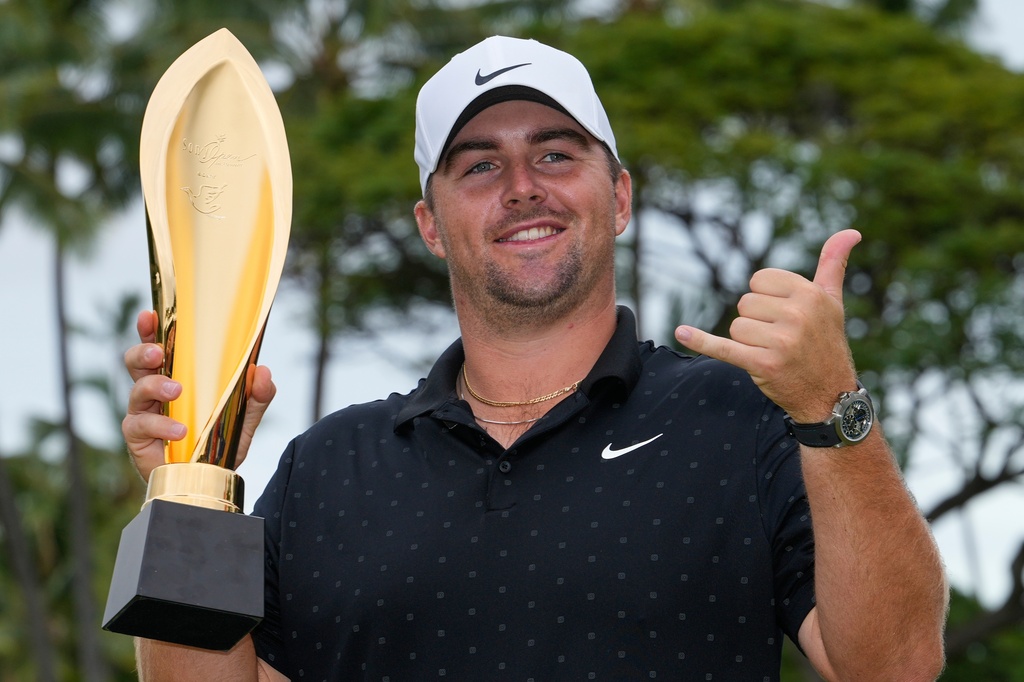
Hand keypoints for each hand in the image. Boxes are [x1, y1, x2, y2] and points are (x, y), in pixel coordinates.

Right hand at [121, 310, 276, 481]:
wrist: (210, 480)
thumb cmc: (218, 442)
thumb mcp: (244, 417)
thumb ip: (256, 396)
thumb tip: (263, 372)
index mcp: (175, 376)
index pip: (159, 347)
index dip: (150, 330)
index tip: (150, 316)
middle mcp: (153, 391)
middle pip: (136, 362)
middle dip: (144, 352)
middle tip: (160, 353)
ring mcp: (143, 413)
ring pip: (136, 390)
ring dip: (155, 385)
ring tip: (176, 391)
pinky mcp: (138, 438)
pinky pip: (140, 425)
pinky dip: (160, 425)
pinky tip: (179, 431)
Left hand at [675, 230, 861, 421]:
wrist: (829, 395)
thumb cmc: (826, 343)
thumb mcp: (832, 302)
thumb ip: (833, 264)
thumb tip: (851, 231)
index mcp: (810, 294)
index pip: (759, 280)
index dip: (766, 298)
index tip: (785, 315)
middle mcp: (797, 315)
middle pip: (745, 303)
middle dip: (756, 321)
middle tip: (783, 340)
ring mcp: (780, 341)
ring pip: (736, 326)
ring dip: (747, 342)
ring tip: (774, 353)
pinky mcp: (762, 364)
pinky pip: (723, 347)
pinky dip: (700, 341)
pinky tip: (681, 333)